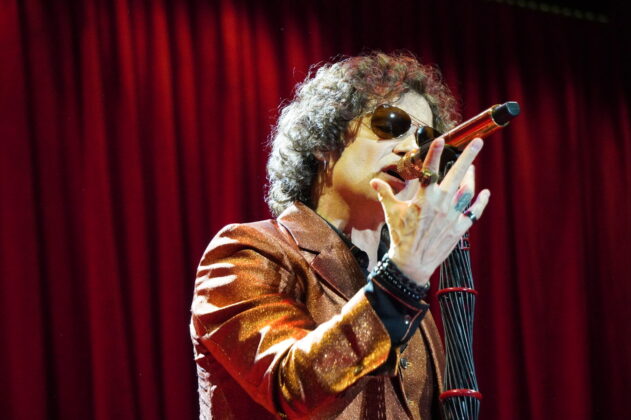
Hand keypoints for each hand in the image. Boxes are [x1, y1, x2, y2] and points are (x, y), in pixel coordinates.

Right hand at [370, 138, 489, 285]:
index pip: (430, 170)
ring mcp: (452, 216)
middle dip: (468, 156)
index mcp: (424, 198)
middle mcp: (441, 204)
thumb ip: (385, 194)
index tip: (441, 139)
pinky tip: (485, 193)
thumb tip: (375, 181)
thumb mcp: (391, 213)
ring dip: (471, 177)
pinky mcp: (459, 229)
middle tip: (477, 142)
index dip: (435, 153)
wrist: (412, 263)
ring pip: (467, 191)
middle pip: (457, 175)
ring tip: (473, 167)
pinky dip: (481, 202)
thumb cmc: (400, 236)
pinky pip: (473, 212)